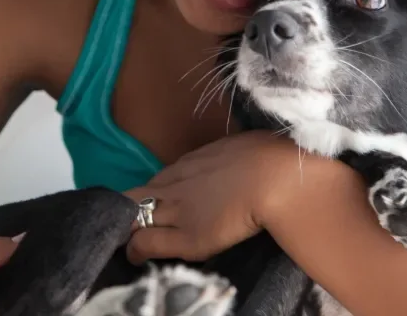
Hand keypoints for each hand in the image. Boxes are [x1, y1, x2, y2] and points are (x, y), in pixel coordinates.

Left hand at [123, 130, 332, 263]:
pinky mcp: (185, 236)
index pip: (163, 177)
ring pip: (136, 215)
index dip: (157, 192)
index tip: (159, 202)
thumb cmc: (274, 159)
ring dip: (130, 227)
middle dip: (132, 206)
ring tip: (129, 241)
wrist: (277, 178)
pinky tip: (134, 257)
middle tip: (132, 222)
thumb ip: (234, 158)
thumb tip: (241, 162)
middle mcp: (180, 181)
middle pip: (140, 193)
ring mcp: (179, 209)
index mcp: (196, 160)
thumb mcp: (246, 148)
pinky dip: (136, 249)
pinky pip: (147, 242)